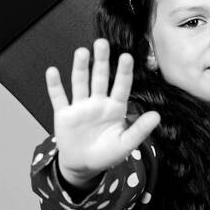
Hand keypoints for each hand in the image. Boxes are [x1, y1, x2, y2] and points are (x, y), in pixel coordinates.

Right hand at [45, 38, 161, 181]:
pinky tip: (52, 71)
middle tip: (102, 43)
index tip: (127, 56)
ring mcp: (80, 107)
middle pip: (100, 78)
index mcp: (115, 108)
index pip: (121, 86)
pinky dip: (54, 85)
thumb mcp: (126, 144)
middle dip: (101, 61)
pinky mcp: (64, 114)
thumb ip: (140, 130)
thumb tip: (157, 116)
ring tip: (82, 51)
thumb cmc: (107, 154)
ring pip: (80, 83)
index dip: (123, 72)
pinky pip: (58, 97)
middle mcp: (98, 103)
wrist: (83, 166)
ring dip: (80, 67)